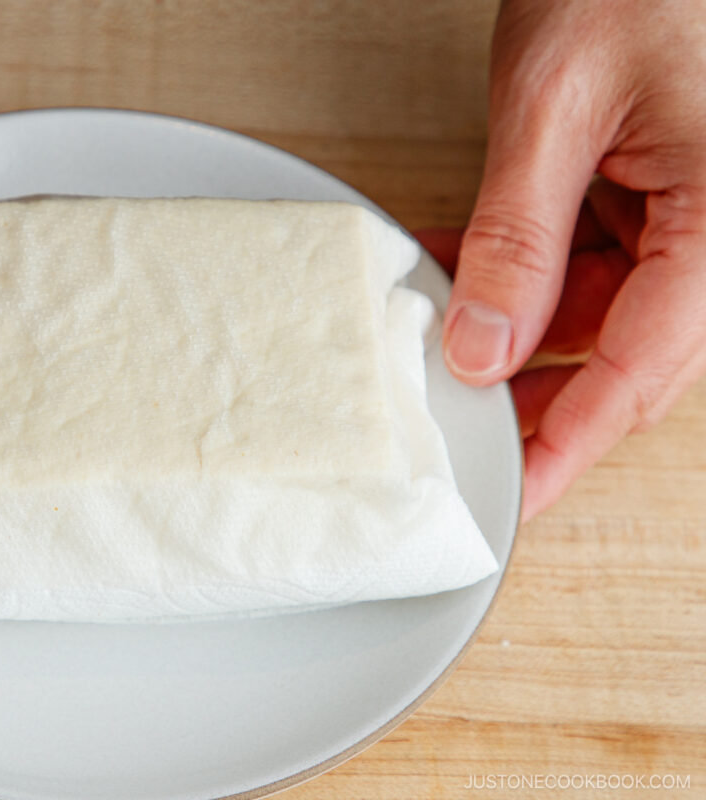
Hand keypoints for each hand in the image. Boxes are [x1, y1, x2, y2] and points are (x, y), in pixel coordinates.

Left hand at [423, 0, 705, 520]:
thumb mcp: (556, 107)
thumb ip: (520, 234)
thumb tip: (484, 347)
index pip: (644, 368)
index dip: (571, 440)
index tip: (512, 493)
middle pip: (624, 357)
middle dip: (534, 397)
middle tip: (453, 430)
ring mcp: (684, 216)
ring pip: (597, 318)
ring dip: (508, 332)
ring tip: (428, 339)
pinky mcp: (650, 195)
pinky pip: (583, 262)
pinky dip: (513, 273)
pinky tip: (446, 267)